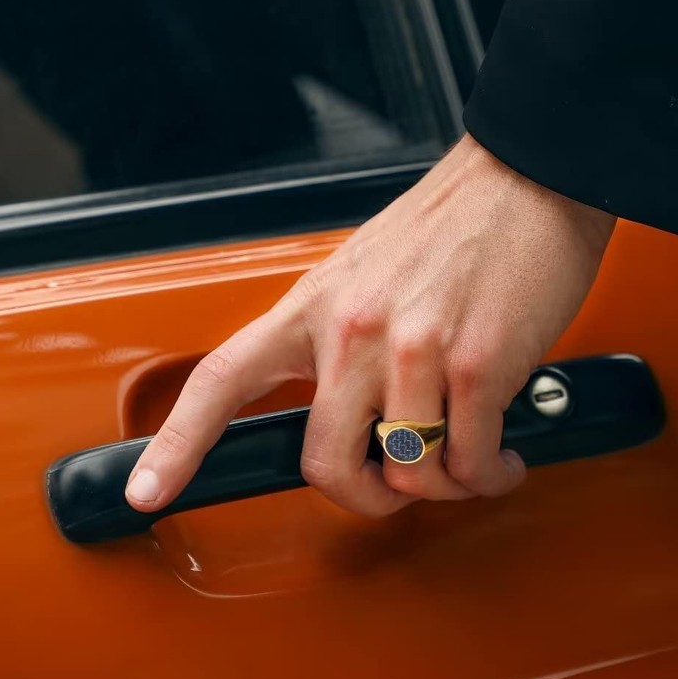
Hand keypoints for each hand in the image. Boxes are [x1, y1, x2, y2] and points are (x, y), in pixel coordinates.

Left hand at [125, 135, 615, 515]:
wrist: (526, 180)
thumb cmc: (454, 223)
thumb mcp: (367, 270)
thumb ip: (343, 340)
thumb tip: (357, 412)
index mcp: (315, 305)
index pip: (224, 380)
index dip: (178, 445)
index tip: (151, 489)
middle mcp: (353, 331)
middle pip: (325, 465)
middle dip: (366, 499)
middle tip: (393, 490)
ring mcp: (412, 350)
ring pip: (409, 473)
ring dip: (444, 485)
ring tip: (467, 462)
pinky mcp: (475, 365)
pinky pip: (470, 461)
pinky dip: (487, 474)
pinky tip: (498, 458)